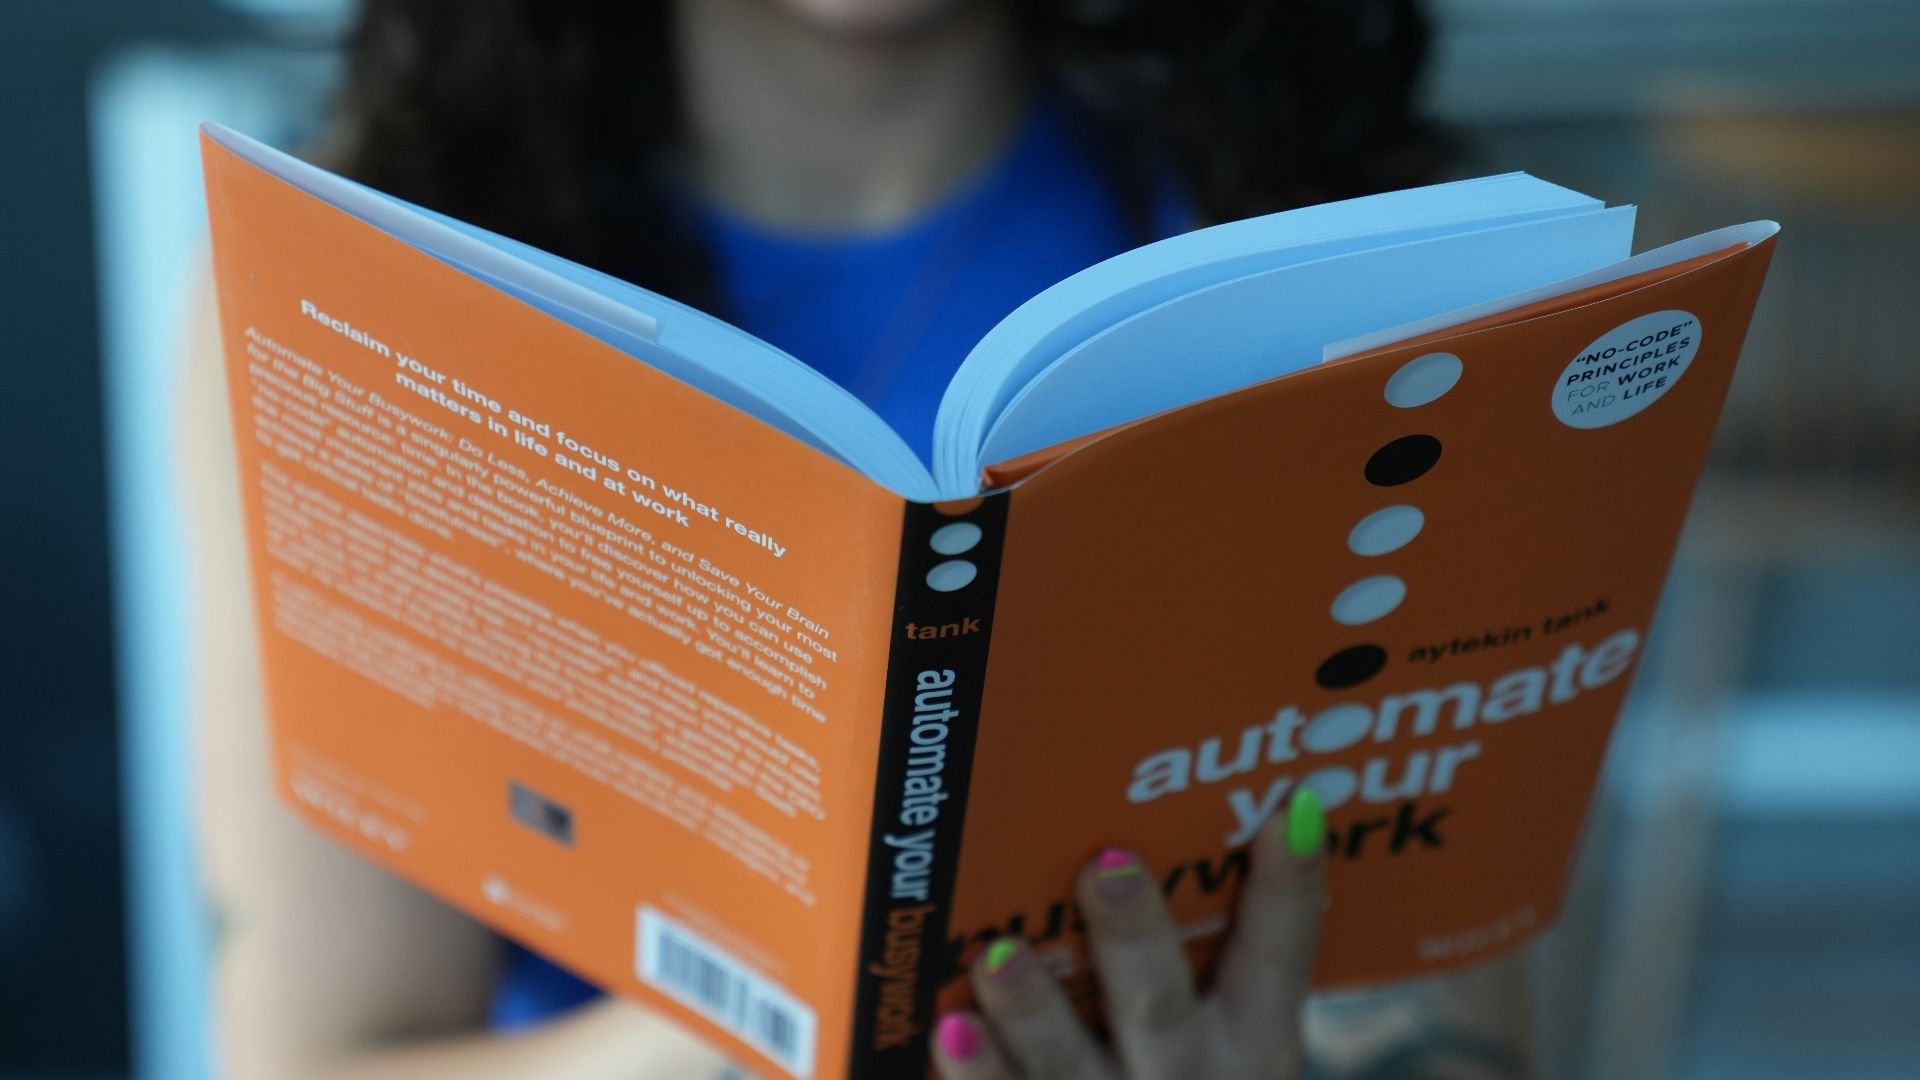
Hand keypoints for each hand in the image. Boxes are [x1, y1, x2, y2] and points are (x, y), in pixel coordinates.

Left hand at [931, 792, 1327, 1079]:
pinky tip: (951, 1029)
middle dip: (1134, 938)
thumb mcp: (1222, 1039)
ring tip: (999, 955)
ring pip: (1072, 1068)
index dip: (1287, 887)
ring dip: (1034, 1011)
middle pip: (1161, 1009)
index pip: (1277, 957)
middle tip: (1106, 863)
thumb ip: (1194, 952)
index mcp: (1251, 1043)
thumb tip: (1132, 826)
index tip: (1288, 812)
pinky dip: (980, 1073)